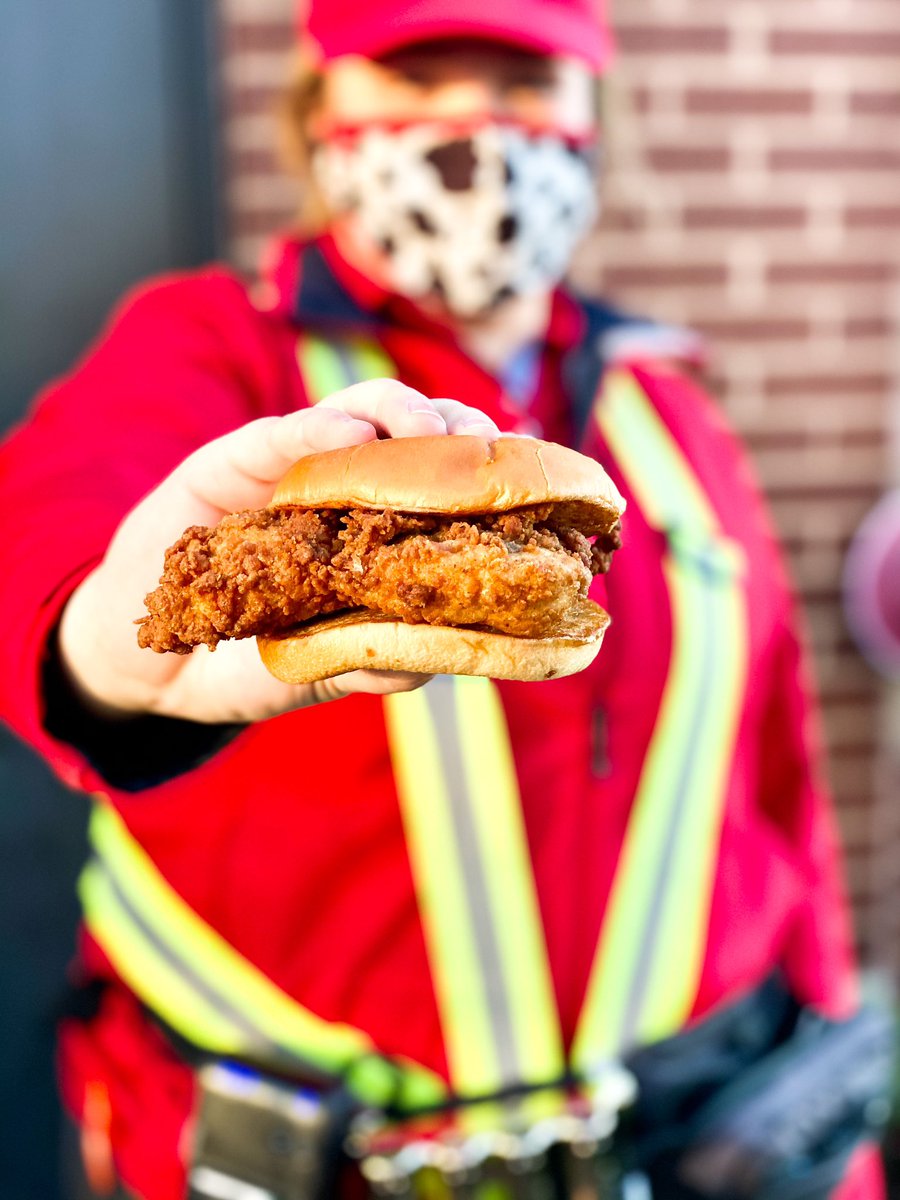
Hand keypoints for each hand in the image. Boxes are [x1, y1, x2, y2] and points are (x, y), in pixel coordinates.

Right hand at [58, 380, 500, 723]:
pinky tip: (352, 431)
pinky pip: (280, 434)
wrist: (157, 665)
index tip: (527, 486)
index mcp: (379, 535)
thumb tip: (443, 656)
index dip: (488, 477)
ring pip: (363, 412)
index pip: (446, 487)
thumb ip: (376, 661)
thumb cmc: (252, 660)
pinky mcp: (235, 461)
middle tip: (487, 448)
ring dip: (405, 413)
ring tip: (429, 431)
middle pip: (419, 437)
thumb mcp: (321, 671)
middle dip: (461, 433)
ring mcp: (294, 471)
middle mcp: (346, 493)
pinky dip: (319, 426)